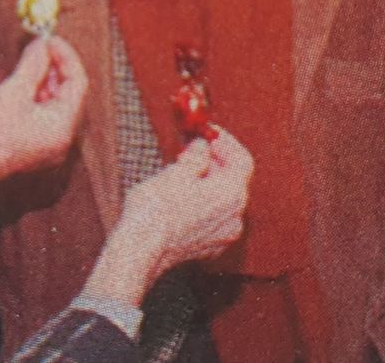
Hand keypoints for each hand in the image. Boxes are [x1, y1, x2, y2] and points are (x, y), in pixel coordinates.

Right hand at [0, 36, 87, 203]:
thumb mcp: (12, 92)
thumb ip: (34, 65)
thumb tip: (43, 45)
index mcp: (63, 127)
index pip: (78, 83)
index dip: (66, 56)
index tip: (49, 39)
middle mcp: (62, 140)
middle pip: (70, 95)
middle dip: (57, 68)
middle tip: (40, 48)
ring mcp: (49, 148)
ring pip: (58, 106)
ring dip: (47, 82)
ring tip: (29, 64)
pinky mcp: (35, 150)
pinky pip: (46, 118)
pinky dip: (38, 99)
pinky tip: (23, 86)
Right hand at [82, 129, 253, 306]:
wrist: (141, 250)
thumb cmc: (157, 209)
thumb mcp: (177, 171)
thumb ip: (197, 156)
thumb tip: (203, 148)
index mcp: (232, 193)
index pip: (242, 160)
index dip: (227, 144)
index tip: (211, 134)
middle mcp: (235, 216)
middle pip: (234, 181)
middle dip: (216, 163)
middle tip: (194, 150)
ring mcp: (224, 235)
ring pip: (224, 201)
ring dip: (209, 184)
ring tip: (183, 173)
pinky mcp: (210, 248)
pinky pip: (214, 219)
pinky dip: (204, 205)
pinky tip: (183, 198)